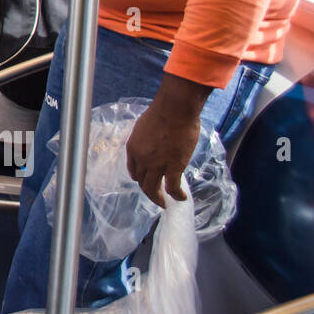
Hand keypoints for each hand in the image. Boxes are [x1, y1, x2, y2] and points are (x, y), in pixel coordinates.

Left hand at [125, 82, 206, 206]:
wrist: (174, 109)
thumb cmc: (162, 112)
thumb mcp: (144, 126)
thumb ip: (146, 139)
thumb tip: (153, 145)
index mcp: (133, 148)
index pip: (133, 170)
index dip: (140, 178)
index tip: (146, 180)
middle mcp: (141, 159)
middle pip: (141, 182)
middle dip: (148, 191)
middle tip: (156, 197)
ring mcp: (156, 164)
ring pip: (153, 189)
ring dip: (158, 199)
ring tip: (164, 203)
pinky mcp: (173, 166)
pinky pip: (172, 187)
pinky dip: (176, 196)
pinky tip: (181, 198)